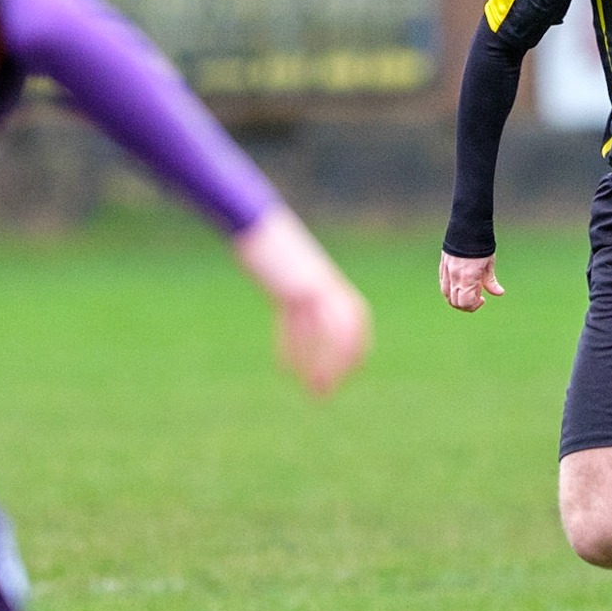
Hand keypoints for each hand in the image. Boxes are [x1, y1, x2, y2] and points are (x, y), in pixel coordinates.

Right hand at [233, 207, 371, 395]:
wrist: (256, 220)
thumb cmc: (275, 245)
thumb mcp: (294, 269)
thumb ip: (303, 289)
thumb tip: (301, 306)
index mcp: (329, 282)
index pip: (355, 319)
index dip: (355, 346)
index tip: (353, 370)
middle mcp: (323, 285)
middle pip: (342, 329)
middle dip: (339, 361)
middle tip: (329, 390)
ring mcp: (305, 285)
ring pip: (317, 332)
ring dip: (316, 363)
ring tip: (313, 390)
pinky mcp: (284, 286)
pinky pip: (290, 323)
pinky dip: (290, 348)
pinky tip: (287, 368)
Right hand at [440, 249, 503, 312]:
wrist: (468, 226)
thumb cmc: (480, 244)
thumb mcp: (489, 263)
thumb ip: (491, 281)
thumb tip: (499, 293)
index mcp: (467, 277)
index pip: (465, 302)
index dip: (474, 306)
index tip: (482, 299)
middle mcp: (454, 276)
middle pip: (455, 302)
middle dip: (466, 305)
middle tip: (477, 298)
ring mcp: (446, 271)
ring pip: (446, 294)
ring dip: (457, 298)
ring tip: (469, 291)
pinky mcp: (442, 266)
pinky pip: (443, 284)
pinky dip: (451, 289)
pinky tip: (461, 284)